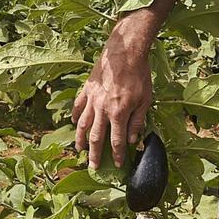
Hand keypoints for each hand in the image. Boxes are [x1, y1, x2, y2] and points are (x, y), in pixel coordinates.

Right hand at [71, 25, 153, 168]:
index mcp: (119, 113)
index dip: (117, 155)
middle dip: (95, 154)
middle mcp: (103, 109)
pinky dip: (75, 115)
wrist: (125, 52)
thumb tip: (132, 139)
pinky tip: (73, 122)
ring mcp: (92, 99)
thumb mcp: (145, 100)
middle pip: (96, 137)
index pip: (116, 141)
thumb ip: (137, 121)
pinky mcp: (87, 89)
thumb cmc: (139, 75)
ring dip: (80, 139)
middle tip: (93, 166)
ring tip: (79, 150)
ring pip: (83, 124)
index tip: (118, 165)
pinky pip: (78, 106)